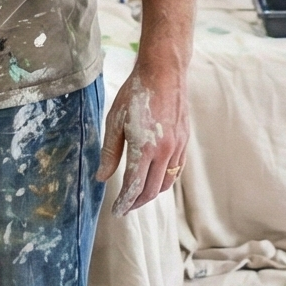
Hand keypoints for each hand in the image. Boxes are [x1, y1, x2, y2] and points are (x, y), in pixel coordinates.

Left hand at [100, 54, 189, 216]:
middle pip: (151, 190)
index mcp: (145, 148)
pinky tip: (154, 178)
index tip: (116, 211)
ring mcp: (177, 147)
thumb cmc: (135, 94)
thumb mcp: (114, 121)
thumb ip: (109, 153)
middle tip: (125, 207)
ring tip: (137, 195)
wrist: (164, 73)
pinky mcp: (184, 141)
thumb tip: (101, 178)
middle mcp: (164, 152)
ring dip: (151, 194)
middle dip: (137, 203)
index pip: (134, 186)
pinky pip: (176, 170)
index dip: (124, 203)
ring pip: (166, 182)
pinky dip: (164, 180)